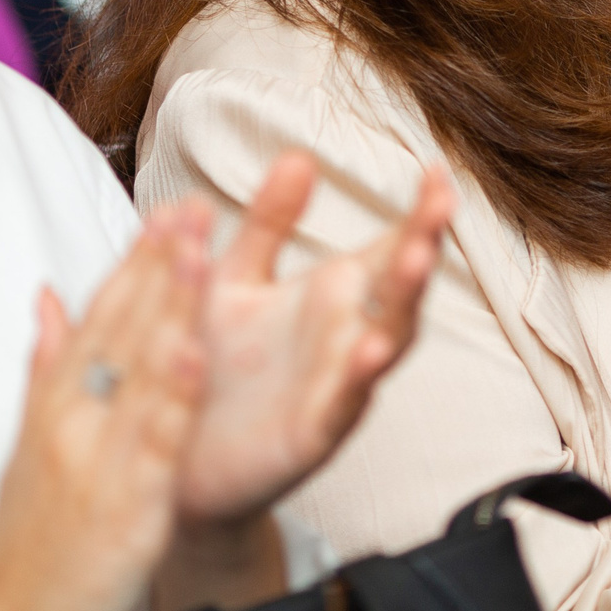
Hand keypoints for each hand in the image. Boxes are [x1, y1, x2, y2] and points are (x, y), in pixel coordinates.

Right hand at [0, 206, 212, 610]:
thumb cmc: (35, 536)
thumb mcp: (34, 443)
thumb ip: (48, 366)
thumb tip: (50, 297)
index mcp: (57, 404)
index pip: (99, 317)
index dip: (134, 260)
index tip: (166, 207)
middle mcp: (72, 420)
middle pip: (119, 330)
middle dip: (157, 264)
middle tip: (191, 203)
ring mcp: (96, 459)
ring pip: (138, 373)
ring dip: (168, 308)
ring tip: (198, 252)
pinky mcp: (124, 505)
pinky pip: (153, 445)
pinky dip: (173, 400)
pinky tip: (198, 357)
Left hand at [176, 152, 454, 526]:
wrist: (171, 455)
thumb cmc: (210, 363)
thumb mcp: (234, 279)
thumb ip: (268, 223)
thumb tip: (298, 155)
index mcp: (333, 296)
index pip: (391, 246)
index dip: (419, 212)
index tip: (436, 169)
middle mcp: (345, 337)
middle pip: (400, 288)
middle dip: (423, 246)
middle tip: (440, 204)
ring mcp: (335, 385)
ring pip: (386, 341)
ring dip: (404, 303)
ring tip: (417, 259)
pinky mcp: (311, 434)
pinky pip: (342, 405)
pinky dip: (358, 380)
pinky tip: (369, 351)